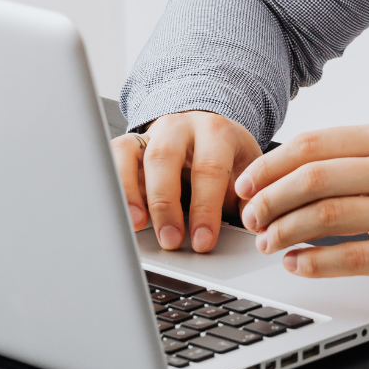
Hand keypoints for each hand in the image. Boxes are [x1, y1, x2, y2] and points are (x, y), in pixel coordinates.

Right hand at [111, 110, 261, 252]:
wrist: (210, 130)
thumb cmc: (228, 157)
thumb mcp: (247, 172)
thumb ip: (249, 199)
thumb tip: (256, 229)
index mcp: (216, 132)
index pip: (210, 167)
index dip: (206, 207)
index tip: (203, 241)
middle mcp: (180, 127)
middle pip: (165, 158)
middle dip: (166, 203)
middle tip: (171, 241)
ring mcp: (151, 134)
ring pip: (130, 153)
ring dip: (130, 192)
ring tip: (136, 226)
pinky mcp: (130, 145)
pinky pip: (112, 157)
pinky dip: (112, 184)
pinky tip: (115, 212)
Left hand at [233, 124, 368, 286]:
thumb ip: (357, 150)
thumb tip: (294, 164)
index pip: (314, 143)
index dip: (271, 164)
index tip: (249, 182)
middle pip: (313, 178)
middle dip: (269, 199)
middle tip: (250, 216)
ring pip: (327, 216)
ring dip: (285, 231)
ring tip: (268, 242)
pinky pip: (353, 258)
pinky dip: (315, 262)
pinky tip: (297, 264)